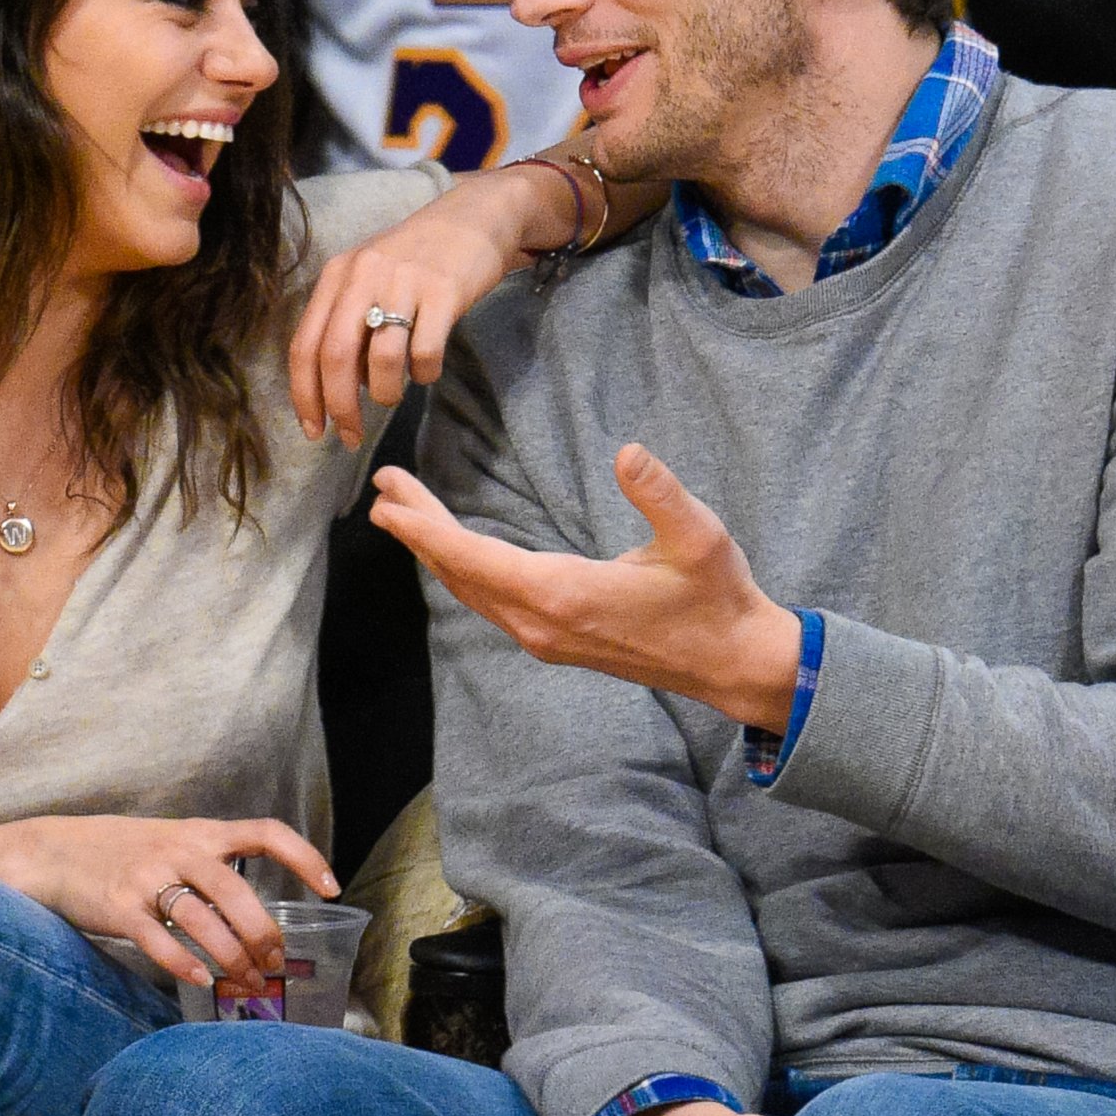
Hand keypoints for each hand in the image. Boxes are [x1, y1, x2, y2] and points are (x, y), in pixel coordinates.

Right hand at [0, 815, 336, 992]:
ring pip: (203, 921)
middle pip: (238, 892)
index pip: (266, 832)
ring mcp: (147, 878)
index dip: (305, 857)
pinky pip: (159, 940)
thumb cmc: (123, 853)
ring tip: (248, 983)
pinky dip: (184, 964)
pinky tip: (202, 982)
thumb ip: (211, 868)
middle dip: (264, 933)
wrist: (53, 851)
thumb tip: (256, 917)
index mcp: (201, 833)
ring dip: (232, 957)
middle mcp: (179, 850)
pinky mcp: (118, 907)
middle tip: (277, 962)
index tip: (332, 887)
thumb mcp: (173, 843)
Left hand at [290, 162, 577, 449]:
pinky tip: (426, 371)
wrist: (472, 219)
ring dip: (384, 394)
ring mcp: (404, 282)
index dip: (305, 396)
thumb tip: (338, 388)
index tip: (314, 430)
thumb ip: (347, 325)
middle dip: (340, 407)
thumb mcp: (368, 280)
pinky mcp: (444, 292)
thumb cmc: (414, 260)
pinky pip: (425, 353)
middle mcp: (363, 275)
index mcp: (336, 276)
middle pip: (336, 357)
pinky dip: (423, 375)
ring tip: (392, 396)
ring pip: (381, 361)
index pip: (304, 346)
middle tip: (350, 435)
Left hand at [368, 444, 804, 730]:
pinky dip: (461, 571)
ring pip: (471, 591)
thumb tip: (627, 453)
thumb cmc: (717, 598)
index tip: (388, 498)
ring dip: (434, 551)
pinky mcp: (555, 641)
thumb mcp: (699, 537)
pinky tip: (453, 552)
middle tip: (382, 489)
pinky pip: (489, 603)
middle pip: (460, 572)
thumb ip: (661, 494)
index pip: (474, 557)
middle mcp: (542, 623)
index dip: (425, 527)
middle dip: (416, 530)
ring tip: (401, 514)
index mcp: (565, 594)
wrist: (732, 663)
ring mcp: (545, 638)